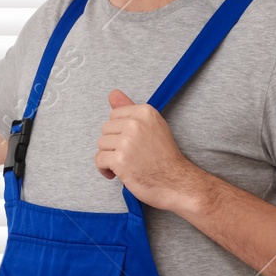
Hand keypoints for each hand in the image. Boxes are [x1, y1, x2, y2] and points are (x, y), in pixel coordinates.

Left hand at [94, 89, 203, 210]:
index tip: (131, 142)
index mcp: (145, 112)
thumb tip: (113, 93)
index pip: (114, 115)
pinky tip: (117, 173)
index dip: (120, 132)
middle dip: (113, 144)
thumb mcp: (152, 126)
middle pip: (106, 130)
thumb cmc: (165, 157)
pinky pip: (99, 160)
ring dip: (109, 157)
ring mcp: (127, 142)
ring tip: (125, 164)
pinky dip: (105, 169)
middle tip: (130, 155)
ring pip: (101, 145)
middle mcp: (135, 124)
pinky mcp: (120, 160)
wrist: (176, 181)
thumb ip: (130, 109)